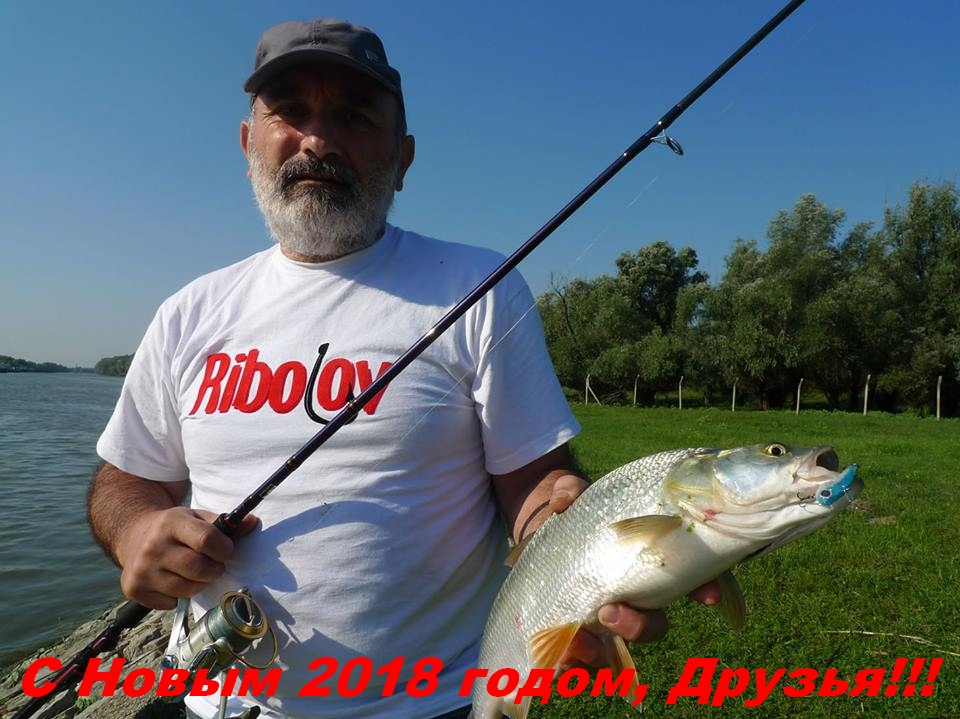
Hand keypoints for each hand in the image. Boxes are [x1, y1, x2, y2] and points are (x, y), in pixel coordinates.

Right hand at [116, 507, 257, 609]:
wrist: (134, 536)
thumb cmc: (175, 528)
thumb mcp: (197, 517)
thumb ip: (225, 524)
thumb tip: (252, 523)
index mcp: (171, 522)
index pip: (206, 540)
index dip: (224, 549)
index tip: (226, 551)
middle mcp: (153, 546)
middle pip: (199, 569)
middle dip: (215, 570)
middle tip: (214, 565)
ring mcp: (141, 569)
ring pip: (186, 590)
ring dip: (198, 584)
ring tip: (194, 572)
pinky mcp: (133, 589)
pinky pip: (170, 603)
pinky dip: (178, 597)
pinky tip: (172, 580)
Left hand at [547, 475, 721, 667]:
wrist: (544, 536)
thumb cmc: (574, 516)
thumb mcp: (573, 498)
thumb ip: (570, 491)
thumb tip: (564, 501)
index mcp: (647, 565)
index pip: (688, 579)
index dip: (703, 588)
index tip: (706, 596)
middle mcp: (634, 599)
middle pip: (652, 626)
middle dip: (637, 626)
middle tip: (610, 612)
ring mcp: (606, 621)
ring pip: (617, 651)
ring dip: (598, 654)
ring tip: (576, 642)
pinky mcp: (579, 636)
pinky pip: (583, 665)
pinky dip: (572, 668)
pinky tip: (559, 661)